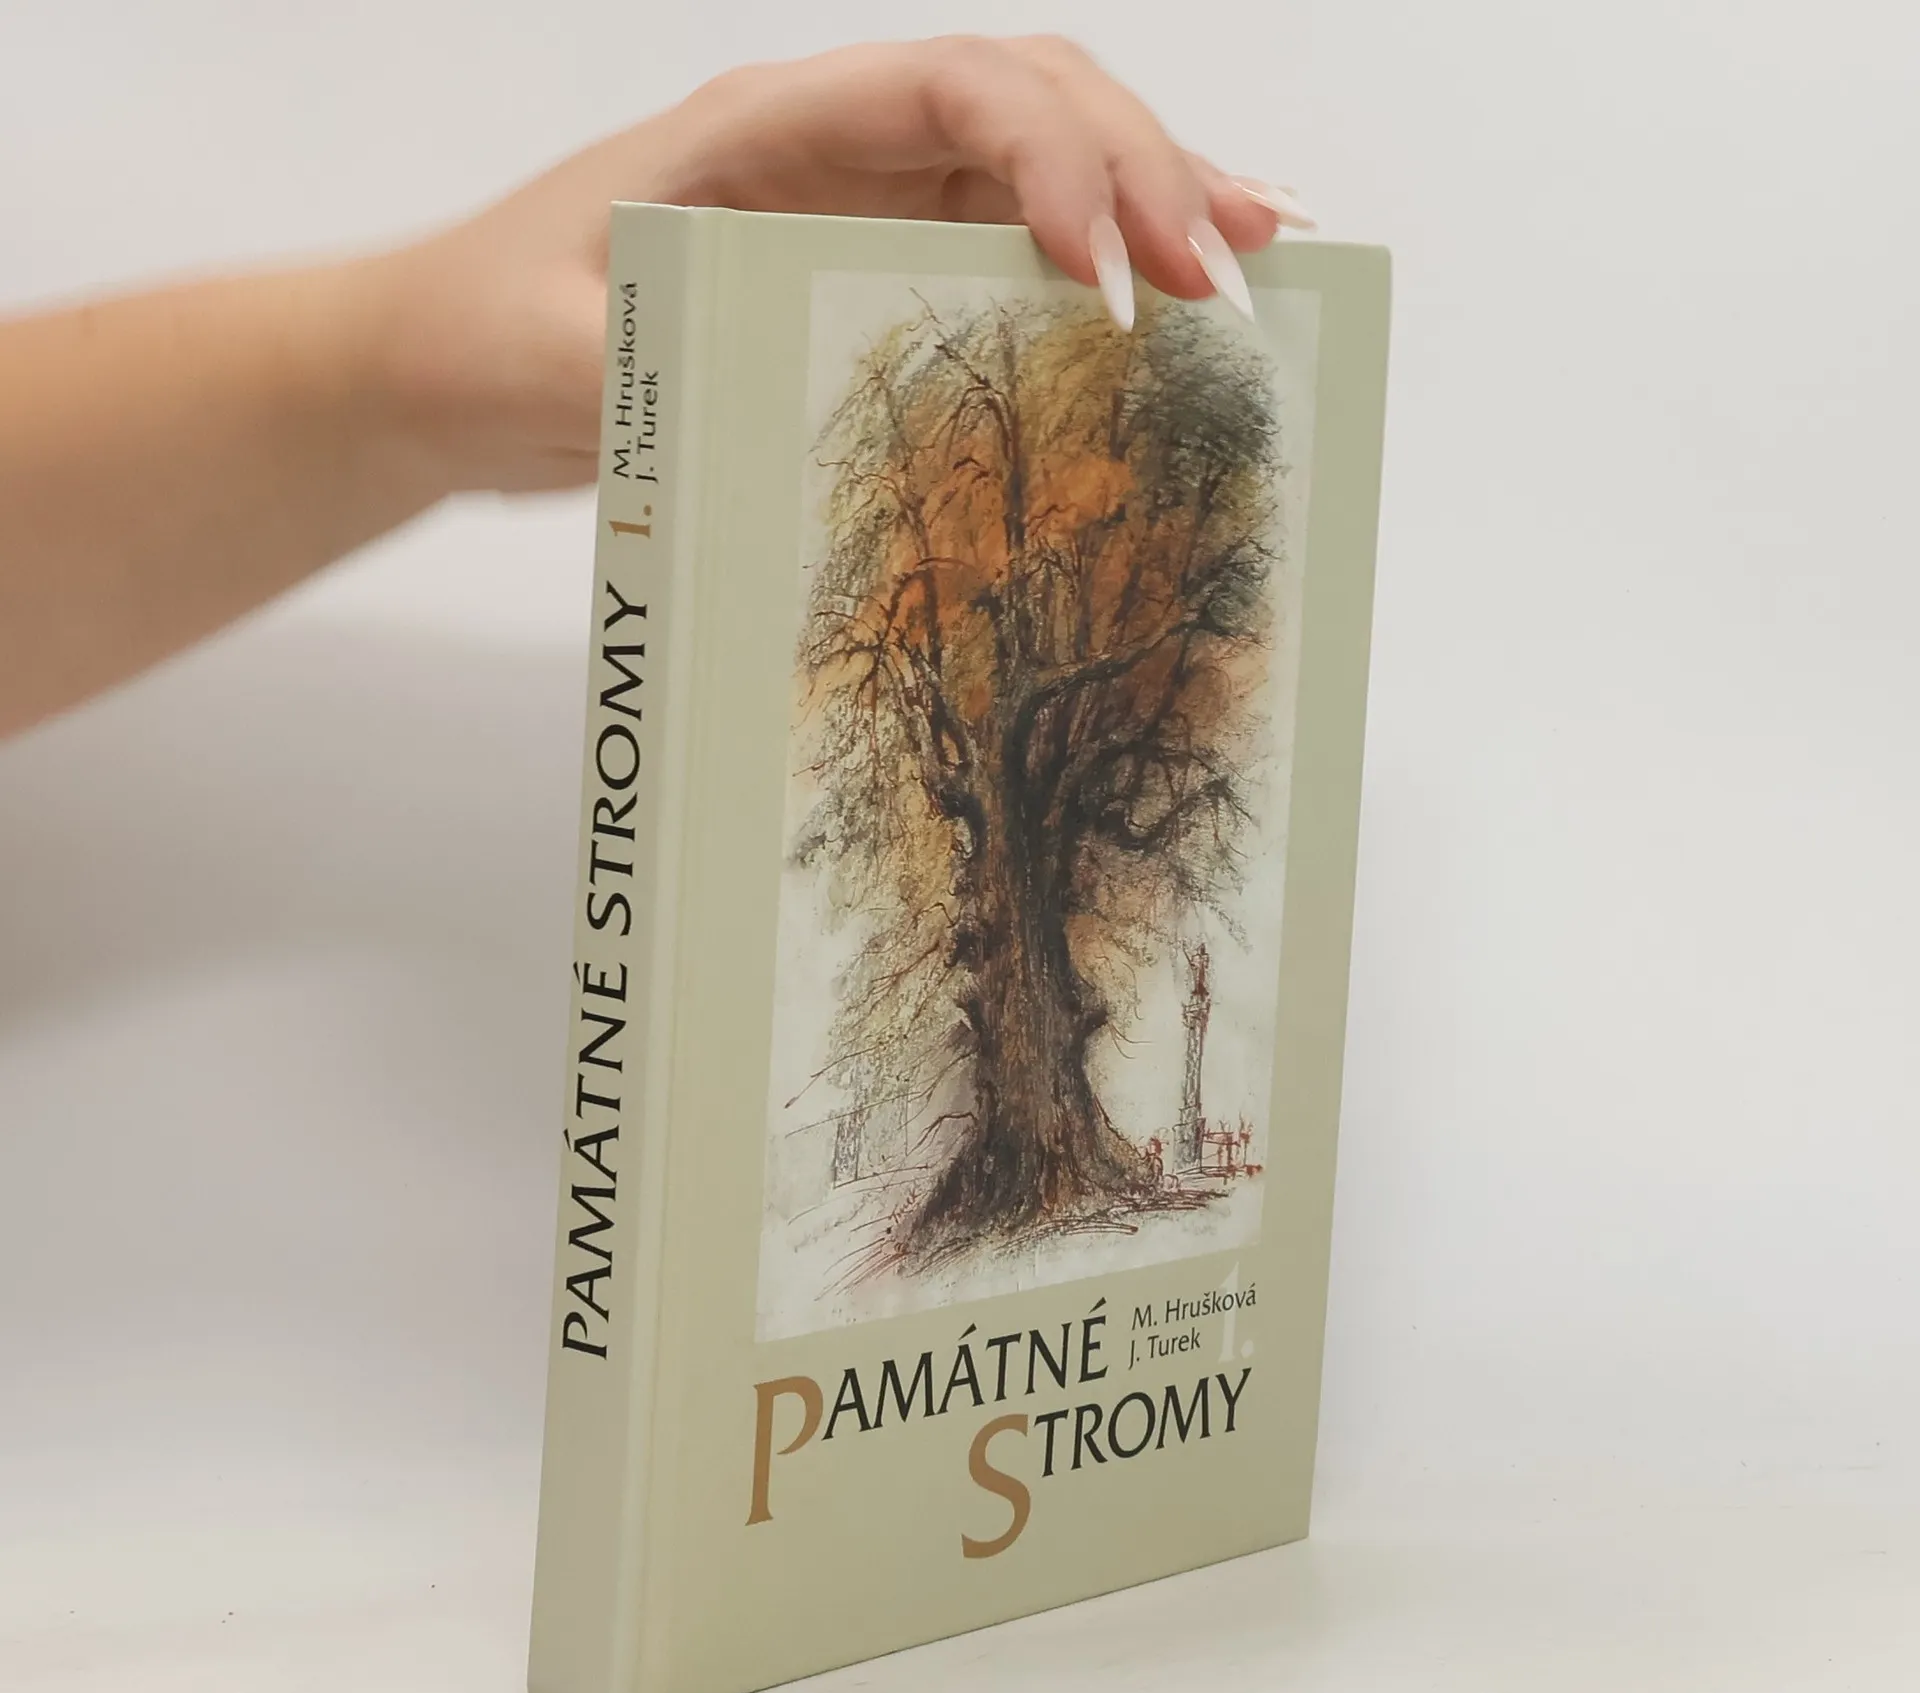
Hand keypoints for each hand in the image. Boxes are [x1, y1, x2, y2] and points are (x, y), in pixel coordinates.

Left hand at [367, 37, 1313, 495]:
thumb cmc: (480, 326)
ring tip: (1264, 261)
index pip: (950, 92)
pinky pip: (1012, 245)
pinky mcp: (871, 266)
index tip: (1112, 279)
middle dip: (1144, 174)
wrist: (445, 360)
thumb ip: (634, 366)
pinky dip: (1107, 259)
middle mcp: (832, 145)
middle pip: (1033, 105)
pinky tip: (1182, 291)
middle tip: (1233, 276)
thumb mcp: (541, 355)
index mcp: (760, 128)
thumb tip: (757, 404)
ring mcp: (860, 202)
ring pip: (1046, 166)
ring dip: (1157, 202)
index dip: (1054, 160)